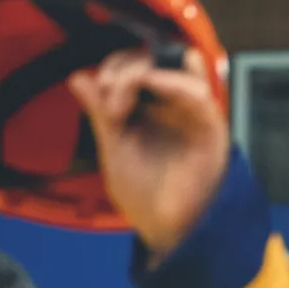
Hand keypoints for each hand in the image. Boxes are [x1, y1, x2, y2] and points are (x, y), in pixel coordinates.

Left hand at [67, 47, 231, 259]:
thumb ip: (100, 113)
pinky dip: (175, 80)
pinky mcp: (210, 126)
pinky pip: (199, 91)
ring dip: (145, 70)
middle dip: (125, 67)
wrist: (168, 229)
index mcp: (149, 108)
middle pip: (154, 58)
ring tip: (125, 93)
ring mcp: (192, 113)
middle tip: (109, 93)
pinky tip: (153, 82)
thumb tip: (78, 76)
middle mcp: (172, 105)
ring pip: (179, 64)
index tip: (99, 92)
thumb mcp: (114, 149)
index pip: (134, 65)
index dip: (114, 68)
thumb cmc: (144, 195)